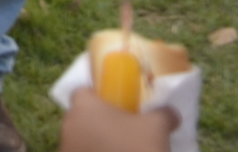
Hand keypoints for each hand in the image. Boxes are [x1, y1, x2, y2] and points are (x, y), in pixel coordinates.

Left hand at [59, 88, 177, 150]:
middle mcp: (68, 126)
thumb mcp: (157, 128)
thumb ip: (163, 114)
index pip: (82, 91)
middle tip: (126, 130)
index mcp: (83, 107)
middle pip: (82, 117)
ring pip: (81, 139)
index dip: (99, 95)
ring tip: (123, 149)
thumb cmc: (137, 149)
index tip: (118, 105)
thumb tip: (170, 112)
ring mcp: (66, 148)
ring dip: (98, 142)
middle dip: (101, 122)